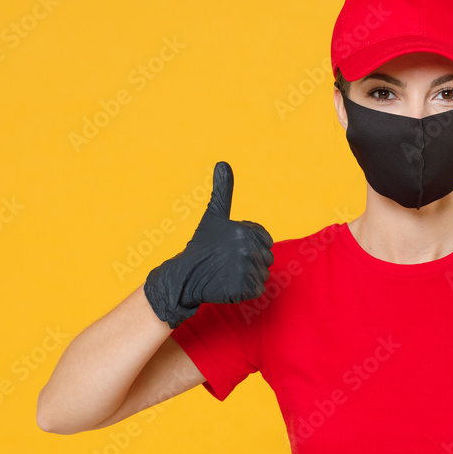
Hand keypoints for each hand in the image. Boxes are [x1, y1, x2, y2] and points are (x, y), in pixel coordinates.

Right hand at [144, 161, 273, 327]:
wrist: (185, 276)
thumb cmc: (202, 244)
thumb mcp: (214, 215)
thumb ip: (222, 190)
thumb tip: (223, 163)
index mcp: (244, 230)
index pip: (266, 240)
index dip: (250, 246)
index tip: (231, 247)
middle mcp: (247, 248)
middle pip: (266, 258)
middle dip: (251, 262)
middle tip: (228, 261)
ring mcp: (246, 269)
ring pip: (262, 274)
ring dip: (248, 276)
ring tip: (227, 272)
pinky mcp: (245, 288)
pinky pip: (257, 289)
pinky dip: (245, 290)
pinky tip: (228, 284)